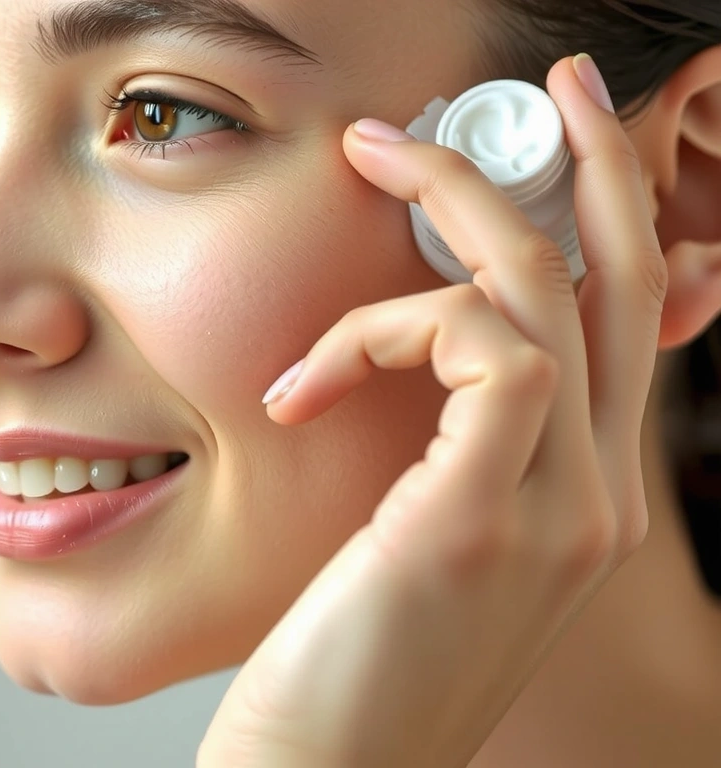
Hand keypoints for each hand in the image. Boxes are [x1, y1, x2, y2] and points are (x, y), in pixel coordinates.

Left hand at [197, 55, 667, 767]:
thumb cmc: (347, 661)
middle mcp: (593, 501)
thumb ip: (450, 452)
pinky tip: (305, 388)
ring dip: (451, 213)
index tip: (551, 144)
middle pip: (615, 284)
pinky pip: (483, 344)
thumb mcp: (417, 542)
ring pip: (545, 291)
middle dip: (582, 162)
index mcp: (577, 502)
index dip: (603, 222)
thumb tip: (431, 360)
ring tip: (363, 194)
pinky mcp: (482, 516)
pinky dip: (385, 329)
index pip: (619, 331)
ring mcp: (556, 511)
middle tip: (534, 85)